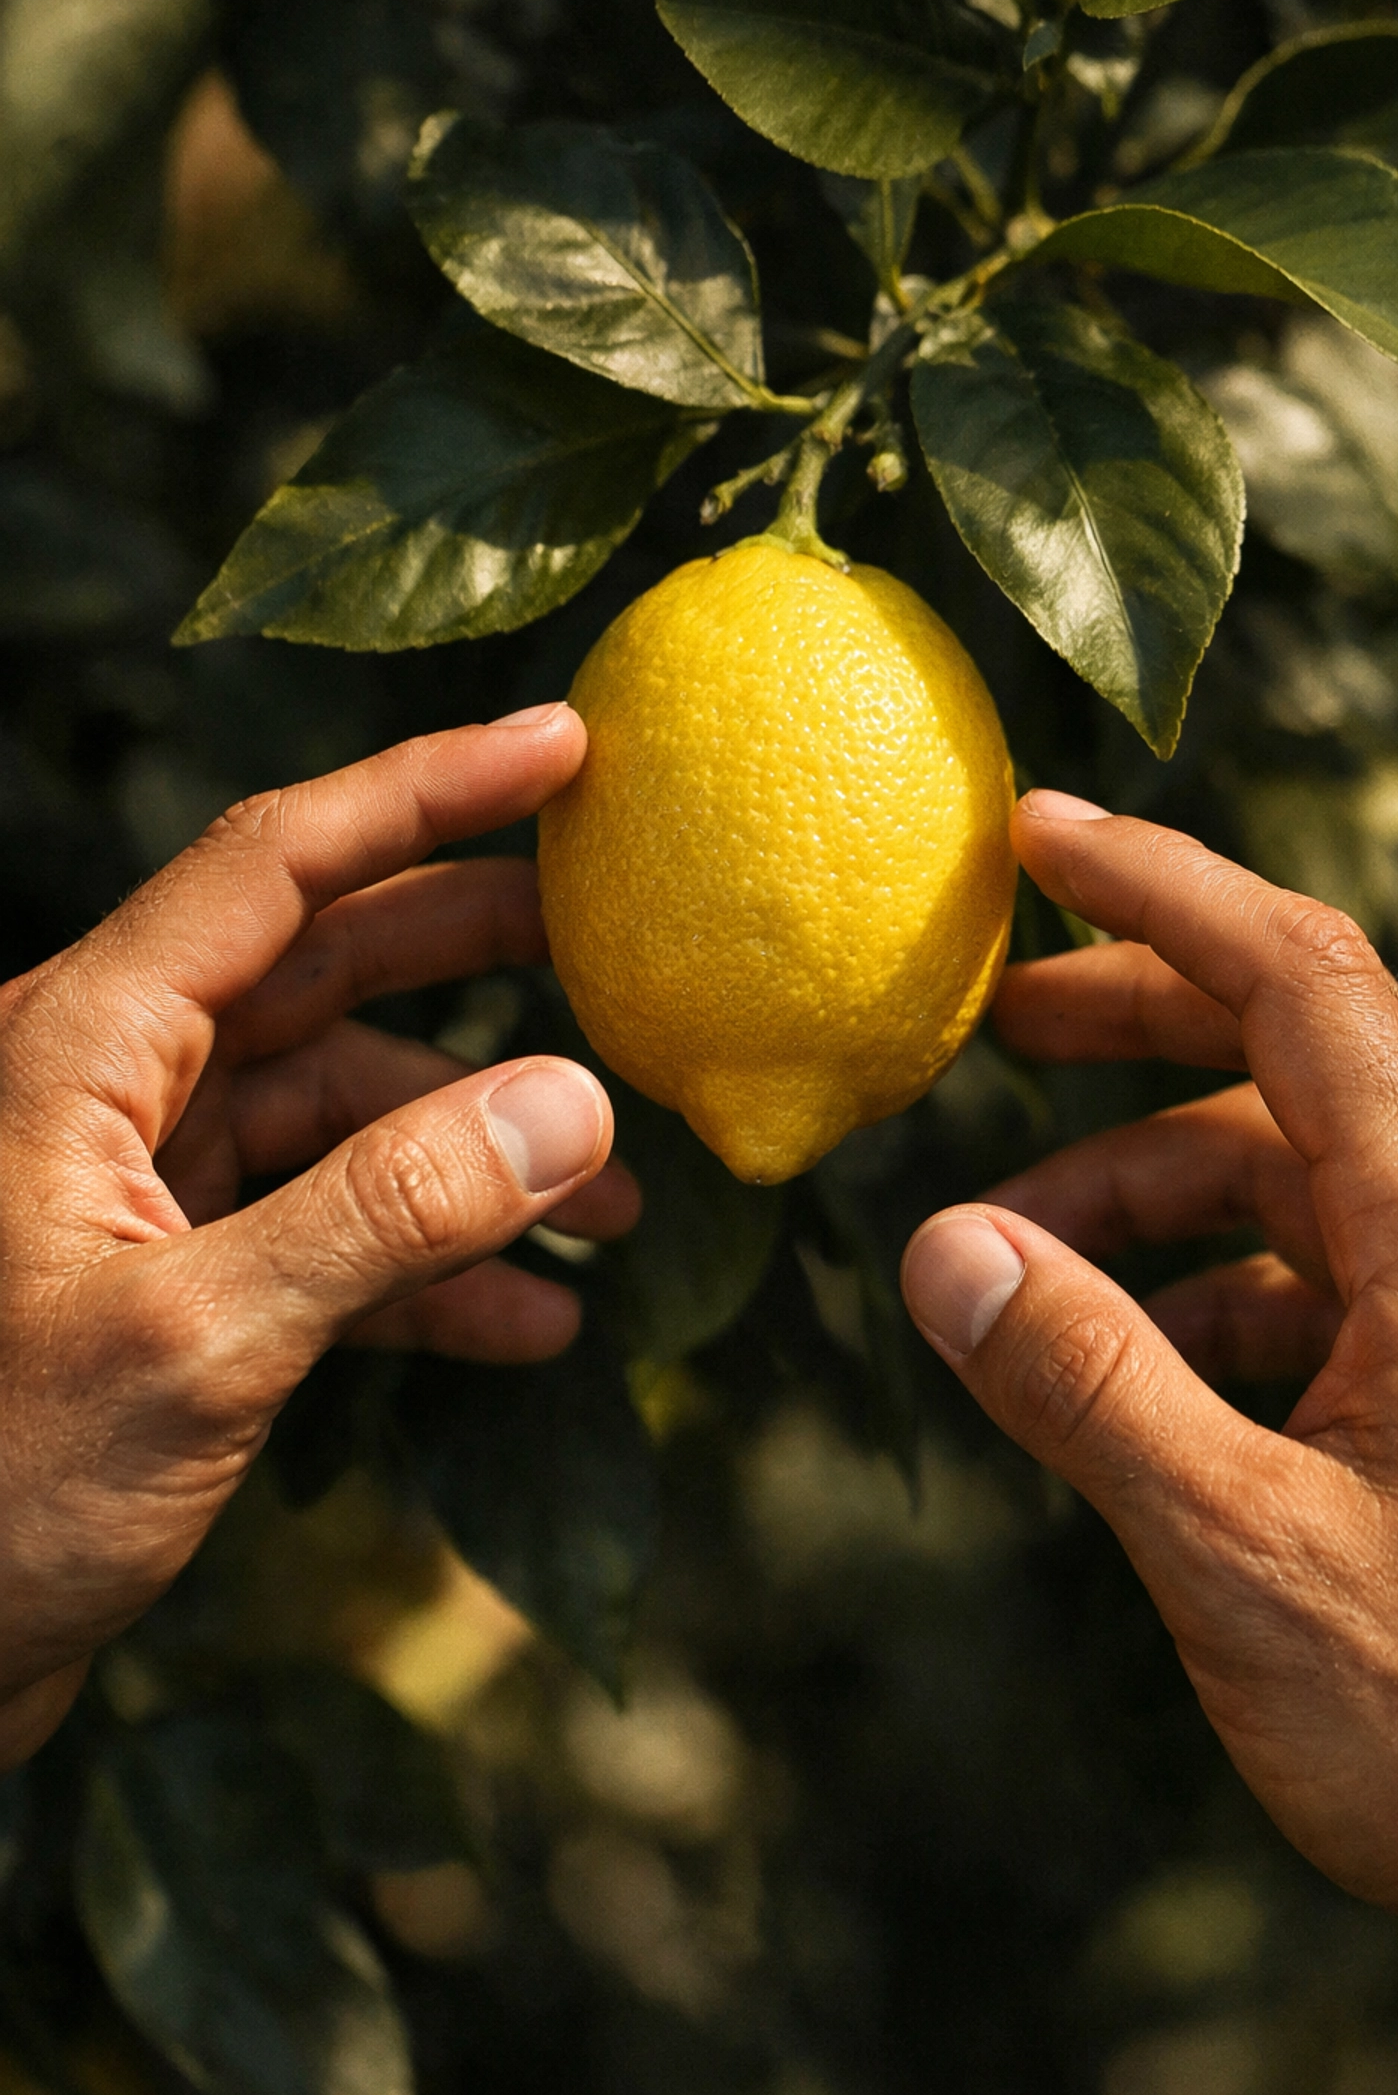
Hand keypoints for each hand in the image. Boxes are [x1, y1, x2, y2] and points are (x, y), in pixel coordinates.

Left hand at [0, 705, 635, 1766]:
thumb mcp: (196, 1344)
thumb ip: (384, 1216)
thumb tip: (573, 1106)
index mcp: (78, 1050)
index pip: (273, 865)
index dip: (424, 791)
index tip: (565, 750)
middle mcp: (108, 1094)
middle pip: (321, 968)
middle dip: (476, 956)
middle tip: (621, 941)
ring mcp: (140, 1193)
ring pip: (339, 1113)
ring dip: (477, 1151)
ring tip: (621, 1203)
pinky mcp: (168, 1288)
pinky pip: (326, 1238)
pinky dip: (430, 1271)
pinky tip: (535, 1323)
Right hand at [902, 791, 1397, 2033]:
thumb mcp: (1247, 1557)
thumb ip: (1090, 1389)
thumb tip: (943, 1253)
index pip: (1301, 979)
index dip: (1161, 886)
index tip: (1036, 834)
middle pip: (1305, 1035)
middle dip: (1139, 1009)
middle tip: (998, 1021)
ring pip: (1305, 1155)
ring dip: (1153, 1179)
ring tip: (1019, 1258)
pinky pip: (1333, 1257)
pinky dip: (1217, 1274)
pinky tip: (1138, 1362)